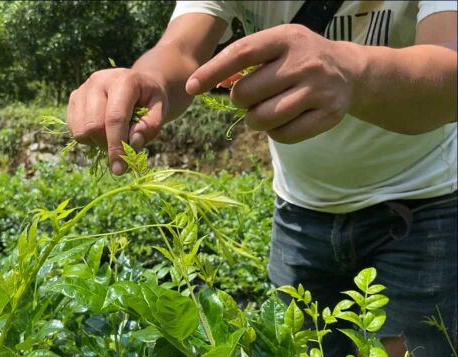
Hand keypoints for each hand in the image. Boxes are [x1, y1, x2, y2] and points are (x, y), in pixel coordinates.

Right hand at [67, 68, 167, 174]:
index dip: (117, 146)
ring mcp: (83, 88)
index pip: (115, 118)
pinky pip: (73, 128)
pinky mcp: (74, 98)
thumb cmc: (150, 100)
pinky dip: (87, 138)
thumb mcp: (160, 110)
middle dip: (107, 146)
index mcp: (124, 81)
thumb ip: (150, 126)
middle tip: (121, 150)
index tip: (120, 169)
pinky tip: (102, 131)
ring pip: (80, 129)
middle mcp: (99, 81)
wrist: (139, 84)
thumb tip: (134, 142)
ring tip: (112, 137)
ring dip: (96, 143)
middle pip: (93, 125)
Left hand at [186, 24, 360, 143]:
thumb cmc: (298, 58)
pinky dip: (275, 133)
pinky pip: (282, 136)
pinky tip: (283, 120)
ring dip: (254, 120)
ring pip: (262, 118)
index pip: (241, 53)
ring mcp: (319, 90)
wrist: (349, 71)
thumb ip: (243, 59)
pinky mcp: (329, 115)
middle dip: (239, 100)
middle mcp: (305, 62)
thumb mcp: (276, 45)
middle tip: (252, 97)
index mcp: (286, 38)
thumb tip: (204, 82)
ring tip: (265, 109)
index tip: (190, 87)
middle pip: (246, 93)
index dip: (212, 71)